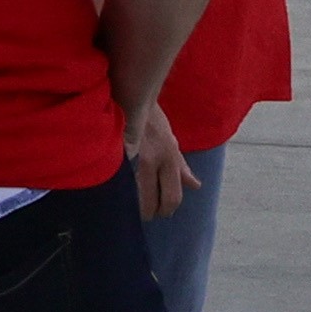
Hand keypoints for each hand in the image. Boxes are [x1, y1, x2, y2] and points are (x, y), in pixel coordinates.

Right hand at [126, 100, 195, 222]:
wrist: (130, 97)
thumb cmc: (152, 120)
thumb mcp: (171, 141)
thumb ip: (181, 166)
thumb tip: (195, 186)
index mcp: (168, 158)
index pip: (172, 197)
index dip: (167, 209)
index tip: (162, 212)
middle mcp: (151, 161)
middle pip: (152, 202)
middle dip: (150, 213)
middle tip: (147, 214)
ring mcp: (131, 159)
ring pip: (134, 197)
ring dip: (134, 206)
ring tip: (132, 207)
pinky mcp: (114, 156)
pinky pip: (118, 182)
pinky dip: (120, 190)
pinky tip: (118, 192)